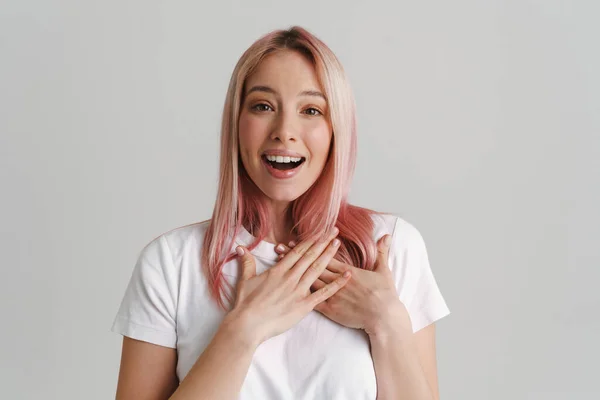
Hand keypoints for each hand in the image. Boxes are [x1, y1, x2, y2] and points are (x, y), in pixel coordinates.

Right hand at [228, 227, 351, 344]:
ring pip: (317, 269)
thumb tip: (241, 247)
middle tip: (335, 231)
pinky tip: (347, 276)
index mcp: (279, 270)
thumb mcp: (245, 279)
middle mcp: (291, 277)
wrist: (248, 324)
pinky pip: (324, 293)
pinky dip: (336, 284)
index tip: (319, 231)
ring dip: (329, 256)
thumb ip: (247, 262)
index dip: (310, 240)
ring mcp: (299, 291)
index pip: (298, 251)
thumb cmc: (245, 304)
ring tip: (338, 244)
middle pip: (310, 256)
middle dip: (323, 242)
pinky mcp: (304, 305)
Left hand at [274, 234, 411, 336]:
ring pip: (309, 281)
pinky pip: (313, 301)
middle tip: (281, 247)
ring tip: (279, 265)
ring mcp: (332, 295)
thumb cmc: (385, 294)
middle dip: (295, 256)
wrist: (384, 316)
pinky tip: (287, 291)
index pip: (324, 255)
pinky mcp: (331, 309)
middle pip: (312, 265)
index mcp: (347, 270)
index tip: (296, 241)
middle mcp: (337, 280)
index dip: (310, 248)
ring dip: (294, 273)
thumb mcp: (384, 271)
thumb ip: (382, 252)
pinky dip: (300, 295)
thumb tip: (386, 235)